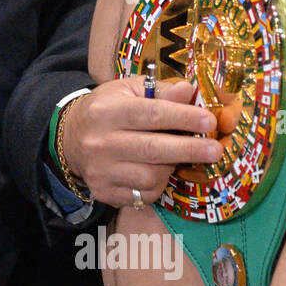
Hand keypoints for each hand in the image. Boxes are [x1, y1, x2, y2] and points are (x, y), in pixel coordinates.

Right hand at [60, 77, 221, 208]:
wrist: (70, 138)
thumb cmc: (108, 109)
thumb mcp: (127, 91)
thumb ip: (159, 91)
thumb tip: (188, 91)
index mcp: (106, 111)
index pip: (151, 114)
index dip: (183, 118)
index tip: (208, 122)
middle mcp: (99, 142)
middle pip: (153, 149)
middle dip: (189, 150)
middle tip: (215, 150)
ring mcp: (100, 170)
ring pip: (150, 176)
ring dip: (171, 167)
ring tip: (176, 157)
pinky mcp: (103, 191)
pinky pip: (143, 195)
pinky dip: (158, 185)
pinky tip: (157, 172)